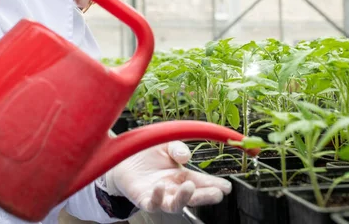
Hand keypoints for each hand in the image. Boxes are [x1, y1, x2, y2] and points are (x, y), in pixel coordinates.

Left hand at [105, 142, 231, 213]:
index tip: (227, 187)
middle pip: (193, 197)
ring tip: (189, 187)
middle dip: (206, 196)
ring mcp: (160, 195)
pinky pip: (153, 203)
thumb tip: (186, 156)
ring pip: (175, 204)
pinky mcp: (144, 198)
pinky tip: (160, 186)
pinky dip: (158, 197)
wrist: (122, 158)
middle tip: (216, 194)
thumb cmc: (147, 153)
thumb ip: (177, 148)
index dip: (215, 185)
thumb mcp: (166, 145)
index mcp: (182, 175)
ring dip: (183, 198)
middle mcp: (173, 188)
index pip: (202, 182)